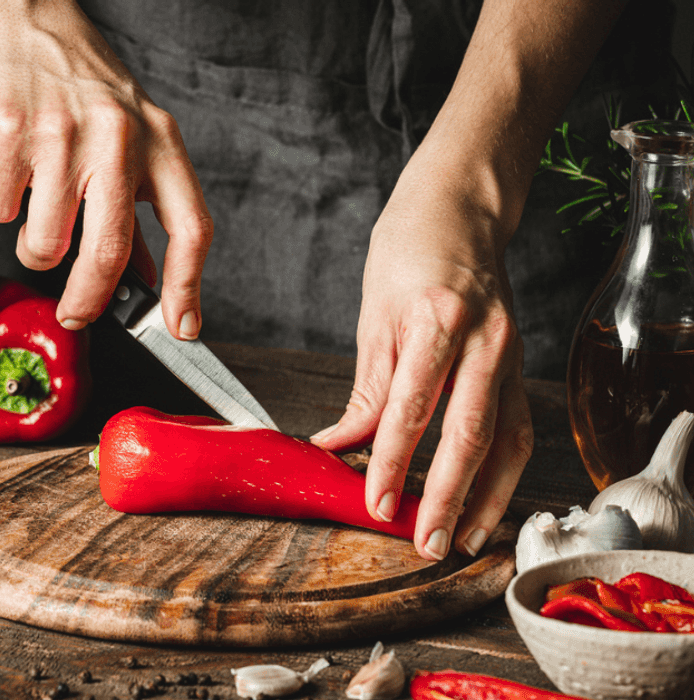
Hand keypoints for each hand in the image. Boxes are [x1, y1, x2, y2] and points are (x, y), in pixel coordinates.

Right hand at [0, 0, 212, 337]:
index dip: (188, 286)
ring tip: (37, 214)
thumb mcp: (130, 137)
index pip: (191, 226)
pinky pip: (1, 211)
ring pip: (44, 243)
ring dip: (35, 249)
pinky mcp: (9, 133)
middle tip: (76, 314)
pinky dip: (1, 208)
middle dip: (88, 300)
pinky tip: (12, 174)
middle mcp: (118, 137)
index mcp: (160, 141)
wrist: (26, 18)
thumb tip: (145, 279)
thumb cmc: (82, 82)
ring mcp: (62, 135)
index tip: (182, 326)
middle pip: (109, 252)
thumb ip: (138, 208)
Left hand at [311, 164, 533, 561]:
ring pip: (505, 439)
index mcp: (436, 322)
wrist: (459, 210)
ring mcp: (509, 353)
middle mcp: (483, 341)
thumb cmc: (408, 253)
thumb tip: (339, 444)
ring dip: (486, 497)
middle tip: (426, 542)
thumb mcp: (373, 316)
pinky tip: (487, 501)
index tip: (375, 502)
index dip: (391, 462)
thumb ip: (366, 389)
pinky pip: (518, 426)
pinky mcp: (519, 363)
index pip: (411, 409)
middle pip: (467, 434)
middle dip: (446, 496)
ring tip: (463, 540)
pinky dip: (503, 470)